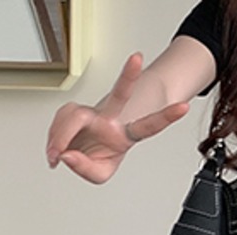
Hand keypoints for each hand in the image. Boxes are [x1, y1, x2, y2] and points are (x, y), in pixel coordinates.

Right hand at [46, 52, 190, 182]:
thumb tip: (67, 155)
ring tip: (56, 156)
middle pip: (121, 94)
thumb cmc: (98, 156)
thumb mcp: (99, 174)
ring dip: (60, 138)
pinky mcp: (76, 109)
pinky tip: (55, 149)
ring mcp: (93, 111)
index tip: (183, 107)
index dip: (165, 118)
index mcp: (125, 135)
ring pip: (74, 118)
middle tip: (136, 58)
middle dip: (128, 76)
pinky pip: (60, 121)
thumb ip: (85, 169)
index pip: (147, 126)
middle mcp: (111, 118)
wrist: (83, 147)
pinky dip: (53, 138)